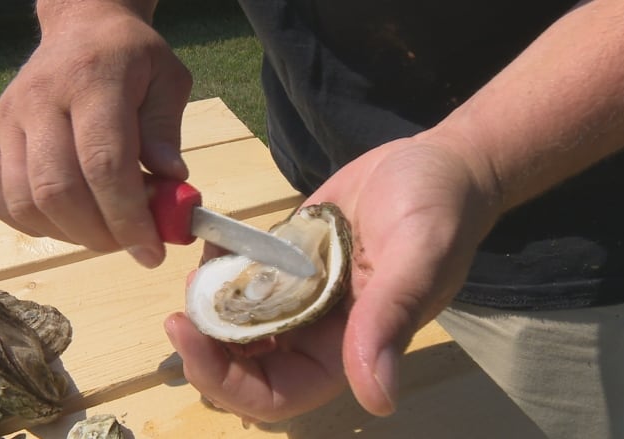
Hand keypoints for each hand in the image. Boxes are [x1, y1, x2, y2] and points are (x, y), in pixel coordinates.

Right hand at [0, 4, 191, 267]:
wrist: (81, 29)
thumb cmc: (132, 59)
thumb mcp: (168, 80)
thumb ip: (167, 131)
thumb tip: (171, 183)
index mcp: (92, 83)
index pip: (104, 164)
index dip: (129, 217)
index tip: (153, 251)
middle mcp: (40, 102)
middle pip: (59, 190)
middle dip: (101, 234)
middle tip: (134, 245)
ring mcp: (8, 121)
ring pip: (26, 202)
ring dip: (71, 234)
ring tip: (107, 232)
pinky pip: (0, 201)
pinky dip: (36, 226)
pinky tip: (70, 221)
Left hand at [165, 133, 502, 420]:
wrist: (436, 163)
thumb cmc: (440, 208)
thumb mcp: (418, 257)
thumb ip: (391, 319)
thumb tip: (377, 398)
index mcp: (348, 349)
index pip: (276, 394)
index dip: (228, 381)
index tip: (191, 335)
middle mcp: (318, 331)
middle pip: (244, 365)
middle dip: (204, 343)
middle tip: (184, 300)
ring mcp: (300, 294)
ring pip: (237, 321)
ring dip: (209, 304)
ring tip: (201, 265)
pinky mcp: (290, 259)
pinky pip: (246, 276)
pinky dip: (223, 265)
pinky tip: (215, 240)